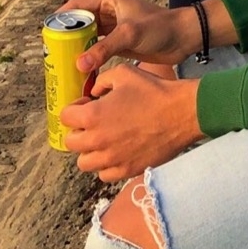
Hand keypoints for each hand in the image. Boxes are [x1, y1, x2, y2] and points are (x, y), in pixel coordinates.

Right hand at [60, 0, 195, 73]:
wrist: (184, 37)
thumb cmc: (161, 28)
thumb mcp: (130, 35)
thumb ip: (104, 48)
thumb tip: (79, 63)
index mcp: (109, 0)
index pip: (76, 6)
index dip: (61, 19)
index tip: (48, 35)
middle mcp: (109, 11)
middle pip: (79, 23)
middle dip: (66, 37)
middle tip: (52, 54)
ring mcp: (114, 28)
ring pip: (87, 37)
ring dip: (77, 48)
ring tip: (62, 63)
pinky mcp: (120, 42)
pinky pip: (98, 48)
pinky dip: (89, 57)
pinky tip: (81, 70)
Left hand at [61, 66, 204, 181]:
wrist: (182, 113)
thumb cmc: (154, 91)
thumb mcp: (124, 74)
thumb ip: (102, 81)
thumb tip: (94, 92)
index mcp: (93, 115)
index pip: (65, 117)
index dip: (75, 109)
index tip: (86, 106)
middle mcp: (97, 140)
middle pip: (71, 142)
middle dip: (79, 131)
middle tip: (94, 123)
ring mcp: (111, 159)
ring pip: (84, 162)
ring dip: (90, 151)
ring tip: (104, 140)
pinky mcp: (126, 170)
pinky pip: (104, 175)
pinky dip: (106, 166)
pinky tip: (117, 152)